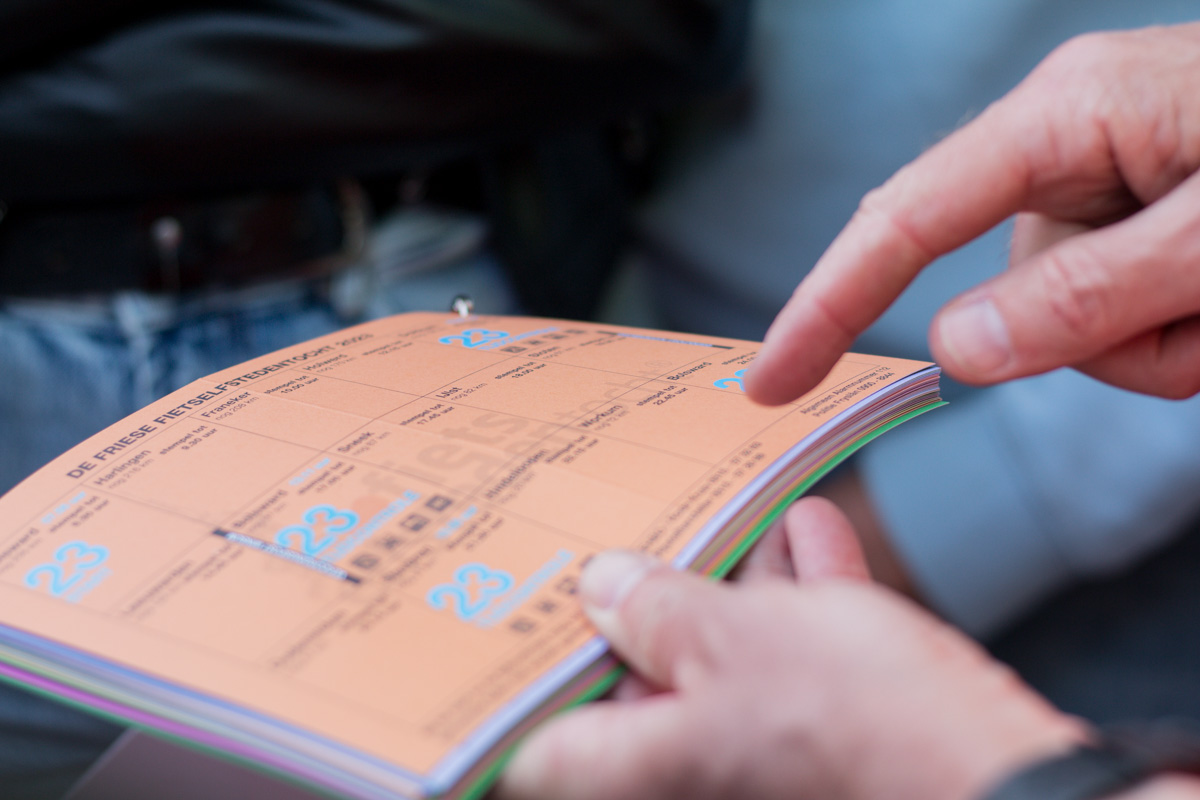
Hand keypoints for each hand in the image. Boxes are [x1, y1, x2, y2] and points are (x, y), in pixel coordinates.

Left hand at [496, 499, 1086, 799]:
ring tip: (732, 513)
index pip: (536, 746)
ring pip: (726, 662)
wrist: (1005, 777)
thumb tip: (604, 588)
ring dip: (733, 583)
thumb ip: (659, 610)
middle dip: (648, 599)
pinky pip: (797, 661)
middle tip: (632, 533)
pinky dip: (800, 599)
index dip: (515, 683)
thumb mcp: (737, 639)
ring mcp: (770, 761)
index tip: (507, 618)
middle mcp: (698, 776)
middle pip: (641, 681)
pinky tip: (810, 529)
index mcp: (648, 769)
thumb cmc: (860, 724)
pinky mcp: (836, 740)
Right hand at [745, 23, 1199, 403]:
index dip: (826, 308)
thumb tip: (953, 347)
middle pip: (1012, 292)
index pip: (904, 220)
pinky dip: (1175, 333)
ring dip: (1153, 340)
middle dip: (1095, 338)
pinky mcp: (1138, 211)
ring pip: (1071, 318)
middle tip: (1198, 314)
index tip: (772, 380)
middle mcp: (1068, 141)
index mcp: (1066, 114)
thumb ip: (1085, 294)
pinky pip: (1115, 312)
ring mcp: (1104, 178)